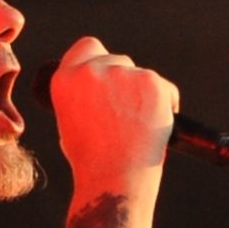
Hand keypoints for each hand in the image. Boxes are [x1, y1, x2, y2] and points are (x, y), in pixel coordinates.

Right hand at [48, 35, 177, 181]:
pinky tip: (152, 125)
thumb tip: (101, 85)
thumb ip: (82, 95)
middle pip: (116, 59)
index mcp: (64, 80)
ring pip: (139, 74)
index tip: (104, 76)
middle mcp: (90, 71)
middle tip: (123, 112)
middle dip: (122, 80)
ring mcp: (123, 74)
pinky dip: (163, 102)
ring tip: (136, 126)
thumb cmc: (91, 159)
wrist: (114, 179)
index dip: (96, 60)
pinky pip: (163, 87)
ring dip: (141, 92)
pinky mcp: (152, 82)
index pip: (86, 47)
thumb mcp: (70, 121)